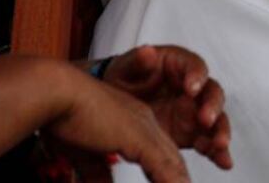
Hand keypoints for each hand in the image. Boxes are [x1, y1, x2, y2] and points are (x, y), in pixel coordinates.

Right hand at [46, 63, 190, 182]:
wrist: (57, 94)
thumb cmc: (63, 119)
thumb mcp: (84, 154)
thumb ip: (97, 173)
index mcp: (135, 124)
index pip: (160, 153)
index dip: (171, 173)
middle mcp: (145, 124)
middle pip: (171, 158)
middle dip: (181, 178)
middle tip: (210, 173)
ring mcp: (145, 130)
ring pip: (172, 163)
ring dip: (180, 180)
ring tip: (199, 178)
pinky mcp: (140, 137)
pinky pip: (163, 165)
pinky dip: (172, 180)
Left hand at [103, 45, 232, 169]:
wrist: (117, 101)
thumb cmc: (126, 78)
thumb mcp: (126, 67)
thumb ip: (138, 61)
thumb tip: (147, 52)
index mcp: (181, 66)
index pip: (196, 67)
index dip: (197, 77)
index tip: (192, 88)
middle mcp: (194, 89)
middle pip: (212, 94)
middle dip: (212, 107)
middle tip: (206, 119)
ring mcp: (194, 112)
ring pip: (216, 120)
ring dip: (220, 132)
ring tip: (220, 145)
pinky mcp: (191, 133)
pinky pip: (208, 142)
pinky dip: (217, 152)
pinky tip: (224, 161)